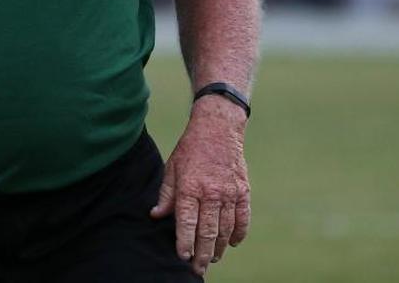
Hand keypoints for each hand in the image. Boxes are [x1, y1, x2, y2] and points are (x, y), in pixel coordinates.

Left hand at [151, 96, 250, 276]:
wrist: (217, 129)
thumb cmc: (190, 149)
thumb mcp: (172, 167)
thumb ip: (166, 194)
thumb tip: (155, 215)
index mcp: (190, 186)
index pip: (187, 222)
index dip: (184, 242)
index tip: (182, 257)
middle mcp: (211, 192)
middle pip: (208, 231)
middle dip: (202, 254)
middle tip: (197, 269)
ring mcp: (230, 193)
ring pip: (226, 229)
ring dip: (219, 248)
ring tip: (212, 259)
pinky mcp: (243, 192)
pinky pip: (243, 219)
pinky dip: (238, 234)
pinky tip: (231, 244)